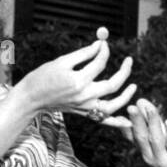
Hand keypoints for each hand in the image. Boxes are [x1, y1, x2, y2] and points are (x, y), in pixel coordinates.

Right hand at [13, 27, 135, 121]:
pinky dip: (116, 123)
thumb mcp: (62, 61)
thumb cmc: (43, 77)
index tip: (103, 43)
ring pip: (112, 106)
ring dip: (126, 97)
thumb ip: (84, 54)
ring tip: (134, 86)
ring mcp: (85, 108)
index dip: (104, 51)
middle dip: (124, 71)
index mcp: (78, 81)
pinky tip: (127, 121)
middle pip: (113, 85)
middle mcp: (84, 96)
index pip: (100, 63)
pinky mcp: (84, 114)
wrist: (32, 98)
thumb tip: (100, 44)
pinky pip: (104, 121)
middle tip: (129, 61)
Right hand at [115, 98, 166, 166]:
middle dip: (137, 122)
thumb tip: (140, 101)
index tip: (120, 111)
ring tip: (150, 109)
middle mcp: (151, 157)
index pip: (132, 137)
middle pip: (141, 137)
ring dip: (153, 124)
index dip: (125, 125)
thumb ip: (151, 123)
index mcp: (145, 151)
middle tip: (131, 107)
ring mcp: (164, 161)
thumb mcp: (160, 140)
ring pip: (156, 140)